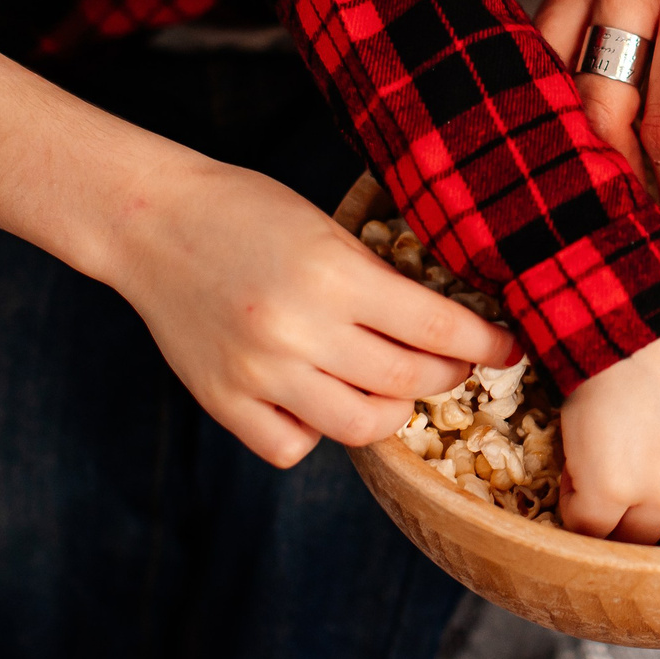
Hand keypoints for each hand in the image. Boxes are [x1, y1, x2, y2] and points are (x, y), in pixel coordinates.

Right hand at [107, 158, 518, 466]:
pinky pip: (294, 446)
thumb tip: (448, 326)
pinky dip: (317, 432)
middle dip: (449, 376)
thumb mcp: (327, 230)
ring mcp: (258, 372)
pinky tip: (319, 400)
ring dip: (392, 413)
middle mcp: (297, 330)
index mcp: (332, 275)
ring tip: (392, 388)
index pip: (436, 327)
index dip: (485, 344)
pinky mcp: (224, 401)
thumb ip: (380, 282)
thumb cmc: (247, 213)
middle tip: (455, 365)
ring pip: (360, 427)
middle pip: (408, 383)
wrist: (151, 222)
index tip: (508, 348)